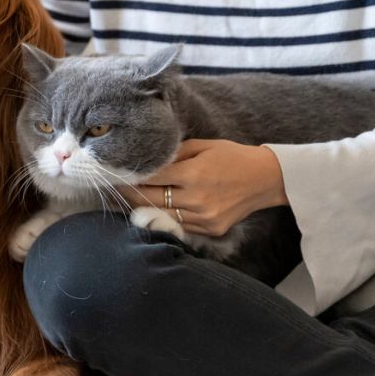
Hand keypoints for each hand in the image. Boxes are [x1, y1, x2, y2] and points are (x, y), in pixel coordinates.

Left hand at [118, 139, 286, 236]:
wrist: (266, 179)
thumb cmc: (233, 157)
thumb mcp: (203, 146)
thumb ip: (173, 154)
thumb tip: (145, 159)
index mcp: (194, 174)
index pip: (150, 177)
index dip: (129, 176)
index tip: (112, 173)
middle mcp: (196, 198)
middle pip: (148, 199)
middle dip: (126, 194)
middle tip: (108, 188)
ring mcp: (203, 217)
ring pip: (160, 215)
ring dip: (139, 209)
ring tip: (121, 202)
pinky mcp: (209, 229)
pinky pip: (178, 225)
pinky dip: (162, 218)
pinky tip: (148, 211)